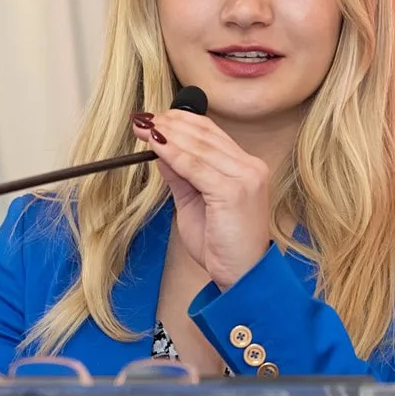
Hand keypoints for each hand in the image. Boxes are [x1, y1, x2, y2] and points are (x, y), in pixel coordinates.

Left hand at [131, 110, 271, 287]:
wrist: (242, 276)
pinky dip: (174, 154)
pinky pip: (196, 167)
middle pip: (206, 136)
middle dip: (170, 124)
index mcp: (247, 168)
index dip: (181, 122)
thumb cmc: (222, 246)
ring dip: (168, 135)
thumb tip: (161, 151)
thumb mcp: (196, 204)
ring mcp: (246, 178)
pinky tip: (155, 146)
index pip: (212, 135)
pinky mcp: (234, 191)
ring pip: (200, 147)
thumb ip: (182, 176)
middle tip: (143, 119)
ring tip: (144, 127)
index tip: (154, 120)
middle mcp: (251, 168)